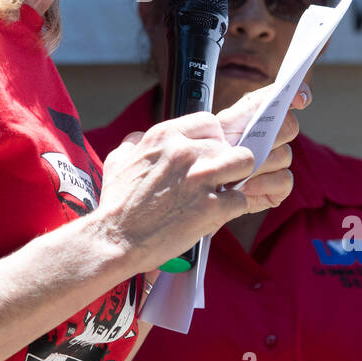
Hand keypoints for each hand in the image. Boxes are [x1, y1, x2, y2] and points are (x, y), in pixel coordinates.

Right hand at [95, 83, 309, 273]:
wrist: (115, 239)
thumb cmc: (117, 203)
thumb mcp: (120, 160)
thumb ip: (136, 143)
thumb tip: (139, 139)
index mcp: (166, 135)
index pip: (210, 122)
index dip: (216, 139)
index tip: (212, 153)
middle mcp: (187, 150)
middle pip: (233, 142)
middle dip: (230, 161)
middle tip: (224, 177)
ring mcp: (202, 177)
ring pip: (246, 162)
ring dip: (241, 178)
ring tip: (229, 190)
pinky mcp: (212, 206)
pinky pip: (242, 199)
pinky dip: (236, 209)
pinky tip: (222, 214)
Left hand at [214, 81, 309, 213]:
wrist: (203, 183)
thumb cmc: (212, 151)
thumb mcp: (223, 123)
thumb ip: (250, 106)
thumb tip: (280, 93)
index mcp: (261, 116)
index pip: (288, 98)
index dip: (298, 92)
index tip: (299, 99)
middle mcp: (274, 137)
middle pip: (290, 126)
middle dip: (268, 135)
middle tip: (246, 144)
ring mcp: (278, 162)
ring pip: (284, 156)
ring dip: (259, 163)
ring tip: (237, 170)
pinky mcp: (279, 187)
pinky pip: (284, 180)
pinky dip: (263, 183)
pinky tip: (245, 186)